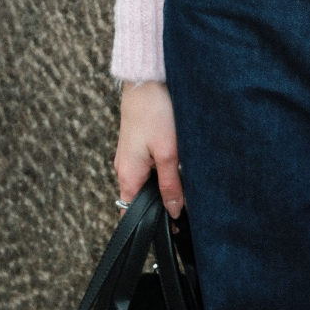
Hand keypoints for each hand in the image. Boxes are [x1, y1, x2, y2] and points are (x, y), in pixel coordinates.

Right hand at [116, 79, 184, 218]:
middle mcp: (124, 167)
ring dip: (162, 186)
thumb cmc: (154, 112)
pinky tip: (177, 164)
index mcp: (128, 175)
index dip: (150, 224)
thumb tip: (174, 210)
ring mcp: (130, 155)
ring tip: (184, 186)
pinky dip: (161, 170)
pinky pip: (148, 166)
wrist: (145, 79)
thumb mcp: (168, 153)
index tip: (171, 229)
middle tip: (185, 208)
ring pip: (146, 181)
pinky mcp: (137, 143)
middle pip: (140, 198)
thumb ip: (170, 185)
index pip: (131, 214)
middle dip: (159, 205)